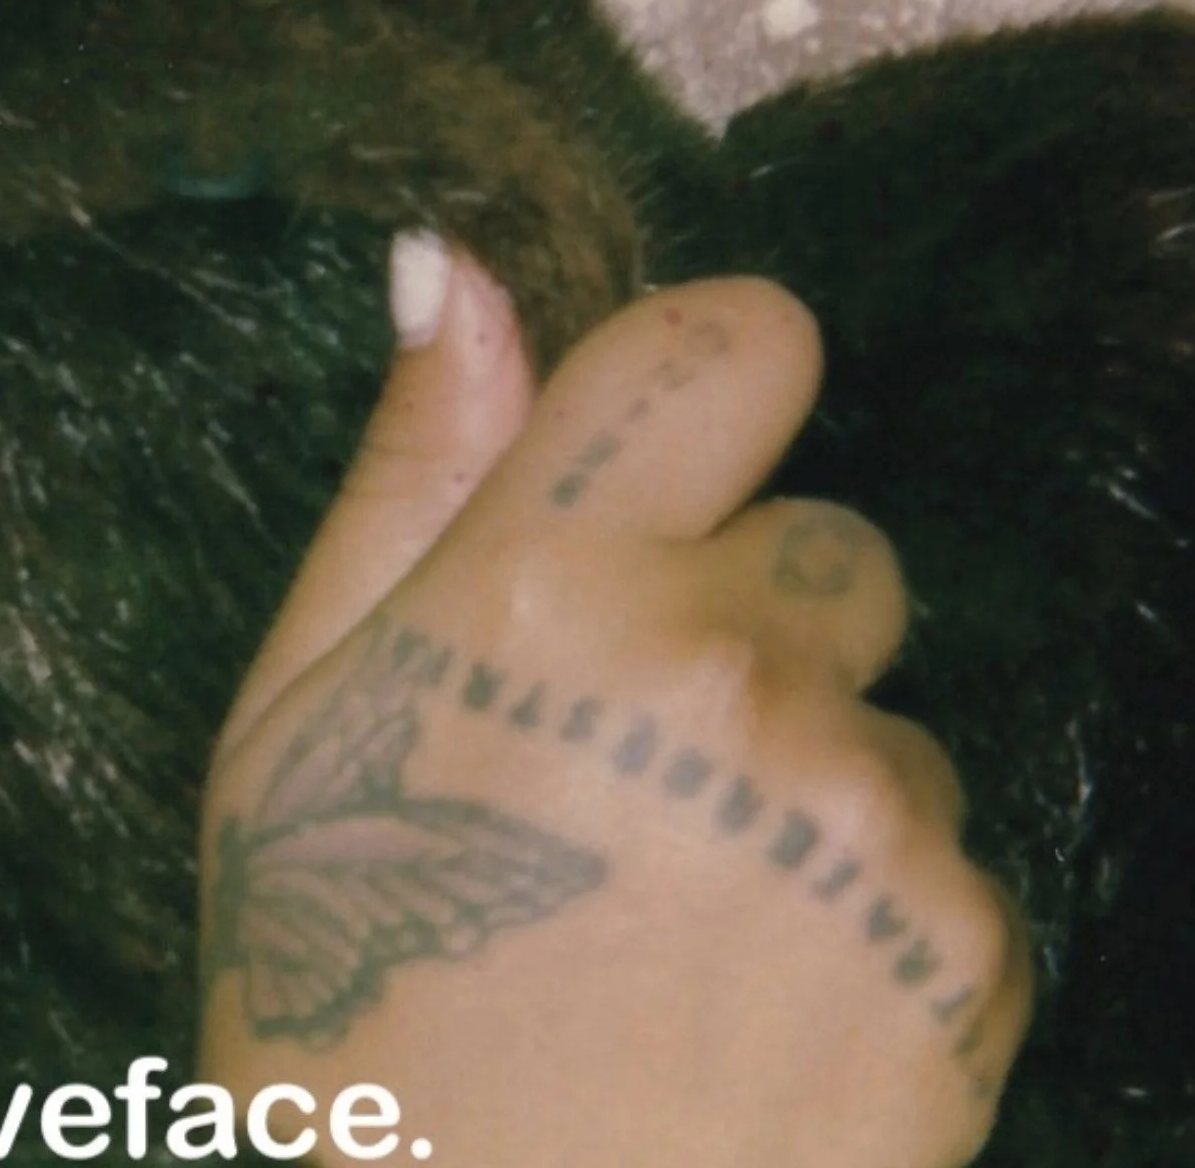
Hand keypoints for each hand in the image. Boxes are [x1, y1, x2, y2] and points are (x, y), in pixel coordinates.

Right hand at [199, 252, 1030, 1167]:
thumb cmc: (343, 992)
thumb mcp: (303, 708)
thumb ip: (412, 470)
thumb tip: (456, 260)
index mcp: (550, 590)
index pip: (732, 342)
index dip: (719, 382)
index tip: (680, 464)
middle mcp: (726, 675)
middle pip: (830, 544)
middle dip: (751, 624)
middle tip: (628, 775)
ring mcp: (860, 821)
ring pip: (885, 716)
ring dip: (809, 784)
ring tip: (681, 923)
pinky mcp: (963, 958)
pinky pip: (948, 862)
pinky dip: (873, 919)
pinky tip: (755, 1005)